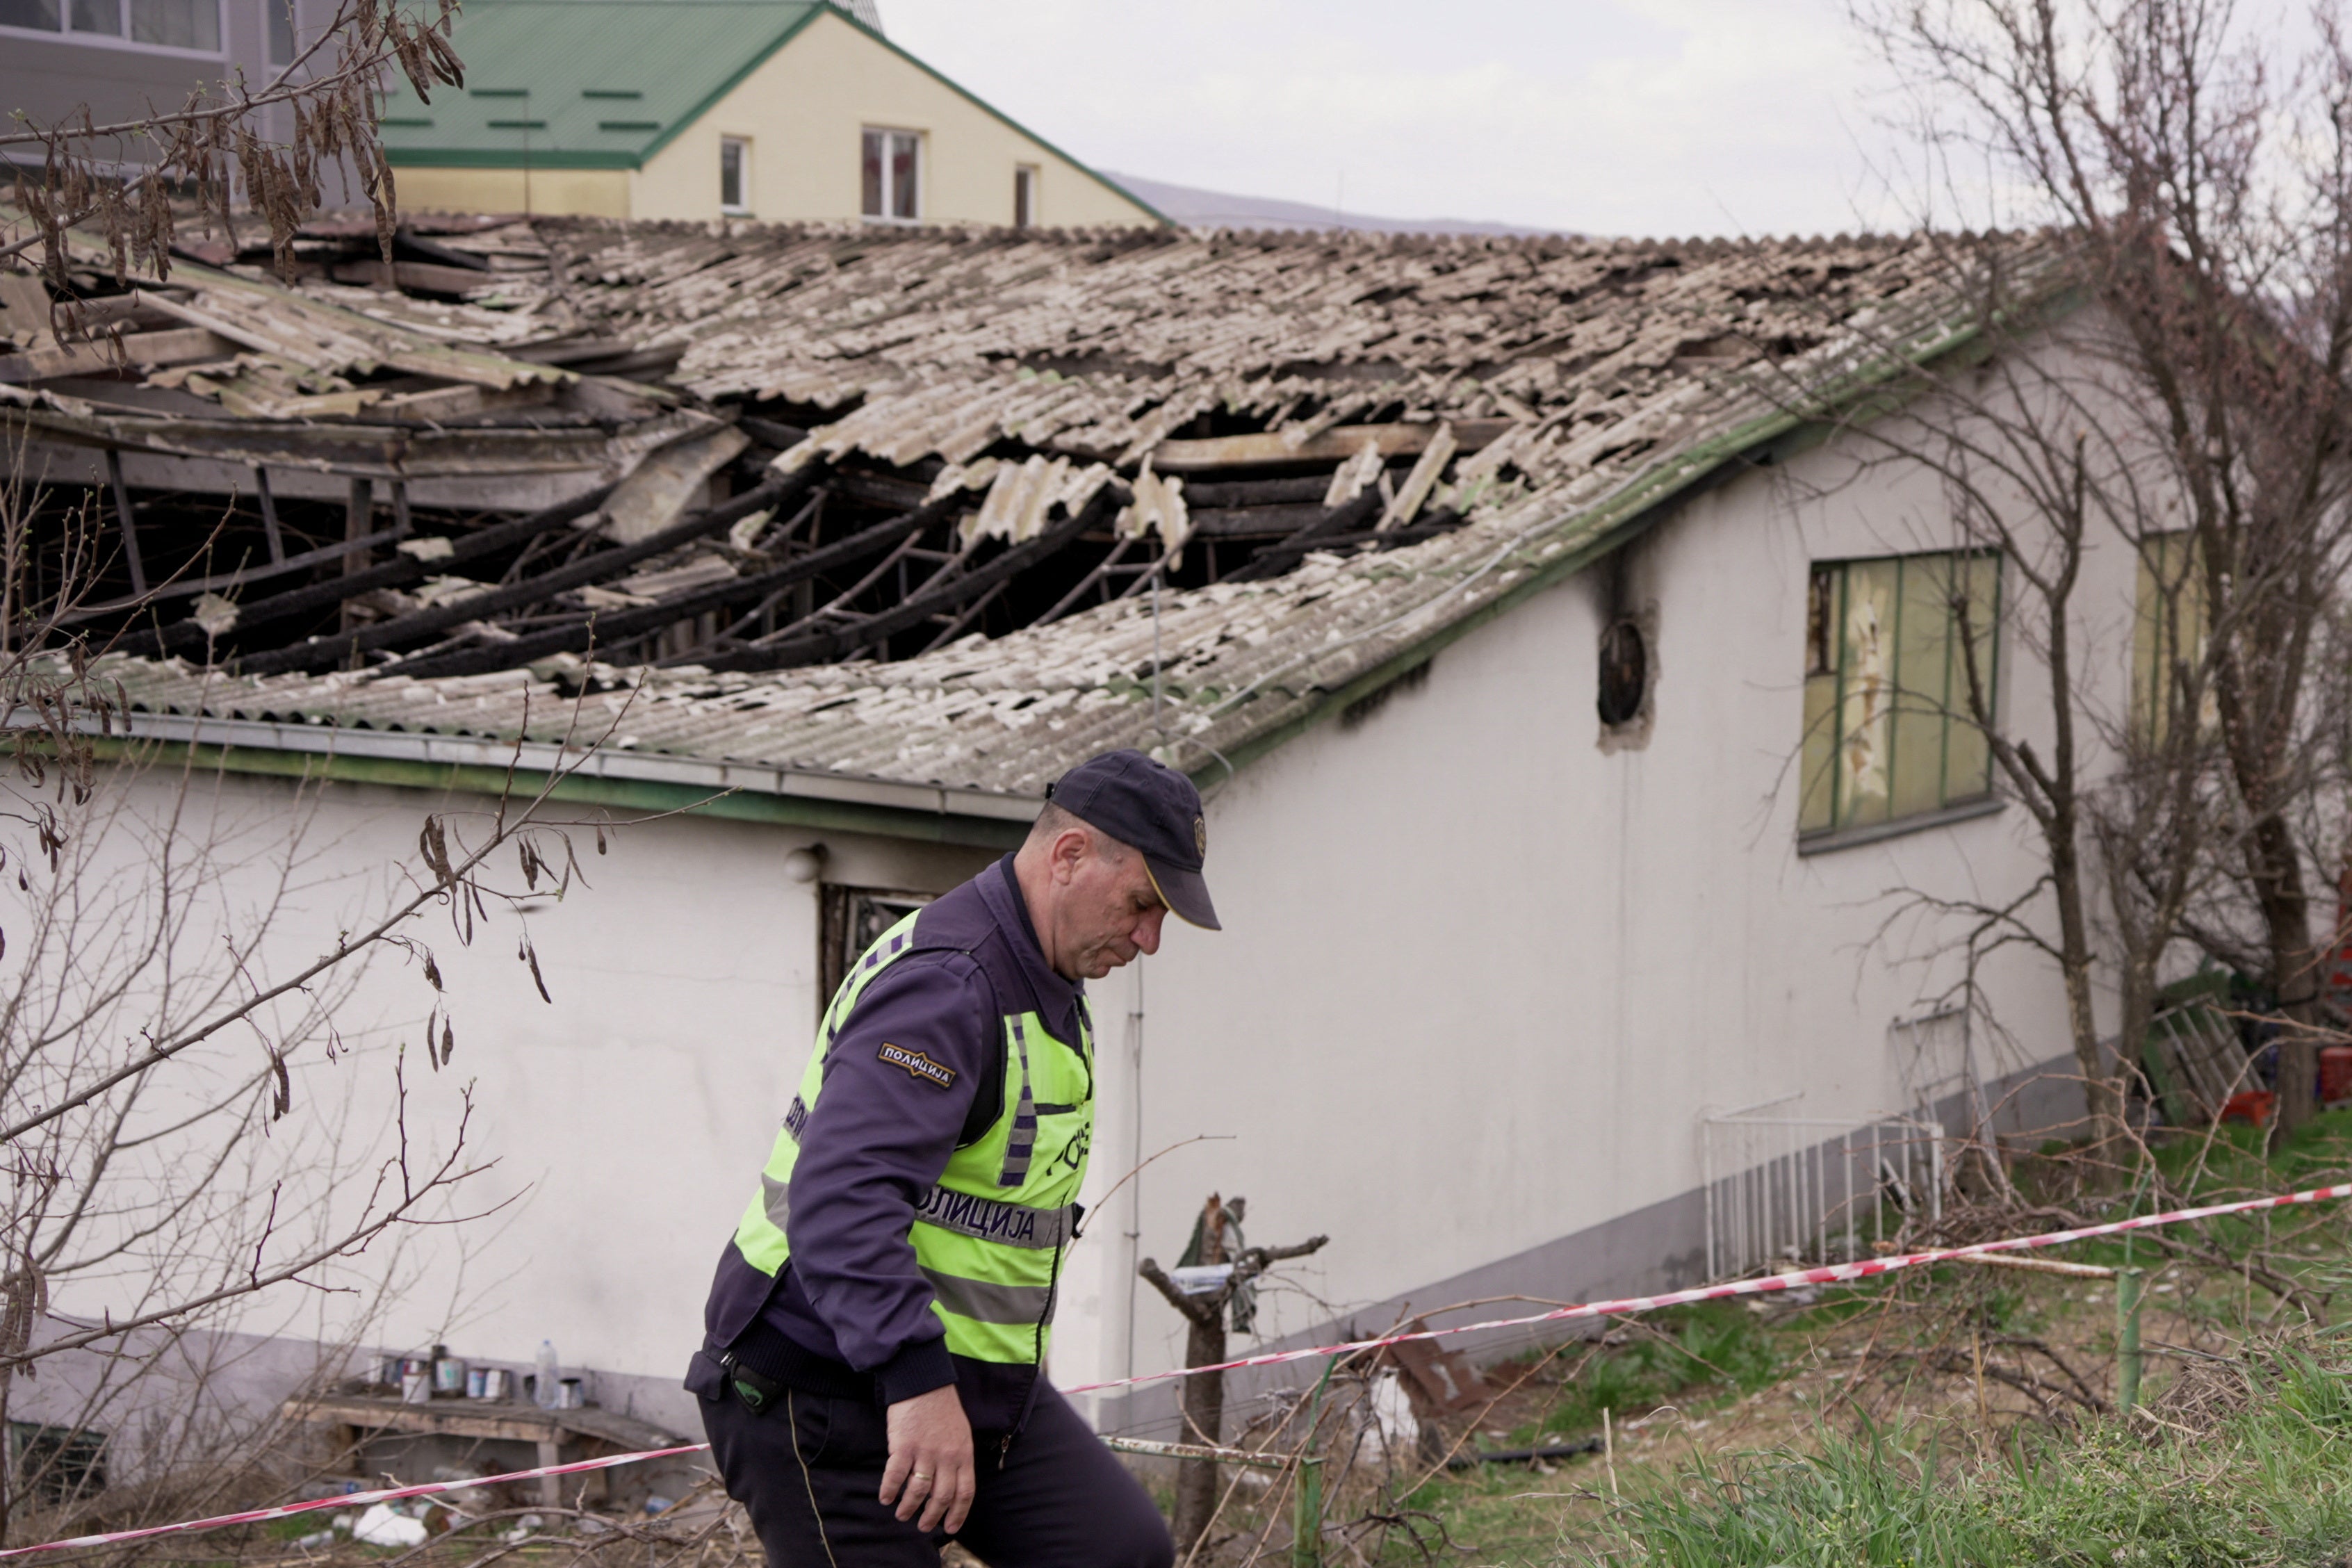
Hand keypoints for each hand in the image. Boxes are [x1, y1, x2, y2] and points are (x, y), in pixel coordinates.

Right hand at [879, 1384, 974, 1533]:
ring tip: (902, 1515)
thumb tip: (951, 1484)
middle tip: (923, 1526)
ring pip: (918, 1491)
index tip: (950, 1528)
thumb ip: (958, 1458)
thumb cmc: (942, 1407)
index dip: (958, 1514)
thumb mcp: (961, 1433)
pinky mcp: (903, 1445)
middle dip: (932, 1516)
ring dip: (909, 1507)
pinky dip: (889, 1490)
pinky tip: (885, 1498)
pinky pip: (895, 1476)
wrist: (923, 1382)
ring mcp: (925, 1451)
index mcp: (963, 1453)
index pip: (965, 1492)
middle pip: (942, 1496)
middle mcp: (946, 1456)